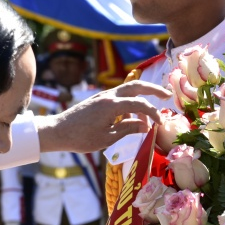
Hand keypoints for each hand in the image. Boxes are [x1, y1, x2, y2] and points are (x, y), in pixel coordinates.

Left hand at [35, 80, 171, 153]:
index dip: (153, 113)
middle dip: (154, 89)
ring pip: (128, 90)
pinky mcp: (99, 100)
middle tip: (167, 96)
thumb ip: (128, 129)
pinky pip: (119, 97)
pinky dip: (130, 103)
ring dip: (142, 97)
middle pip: (137, 85)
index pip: (140, 104)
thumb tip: (146, 126)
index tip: (160, 124)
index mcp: (112, 105)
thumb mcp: (107, 138)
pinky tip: (132, 118)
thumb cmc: (81, 138)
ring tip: (150, 116)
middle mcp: (108, 96)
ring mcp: (103, 96)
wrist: (58, 131)